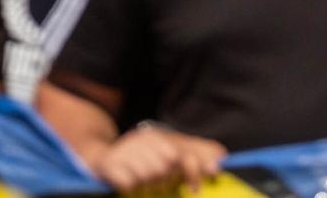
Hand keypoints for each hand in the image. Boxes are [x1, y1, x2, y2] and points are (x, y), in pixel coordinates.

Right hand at [93, 126, 227, 191]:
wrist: (104, 157)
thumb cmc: (145, 159)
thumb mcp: (171, 151)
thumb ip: (198, 152)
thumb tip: (223, 157)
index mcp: (160, 138)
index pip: (181, 154)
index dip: (192, 171)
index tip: (195, 188)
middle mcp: (143, 141)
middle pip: (165, 169)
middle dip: (166, 181)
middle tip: (162, 184)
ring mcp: (126, 151)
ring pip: (148, 177)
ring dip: (148, 186)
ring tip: (143, 183)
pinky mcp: (110, 165)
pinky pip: (128, 184)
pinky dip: (131, 188)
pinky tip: (128, 184)